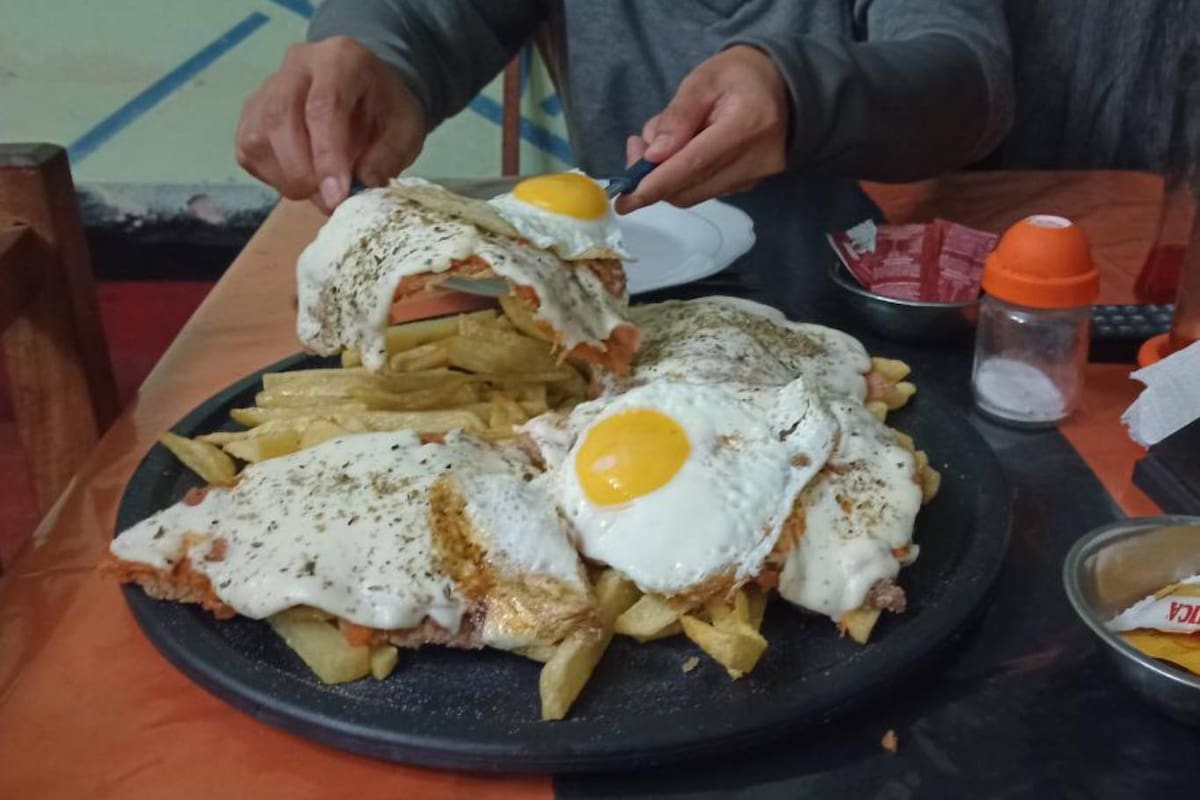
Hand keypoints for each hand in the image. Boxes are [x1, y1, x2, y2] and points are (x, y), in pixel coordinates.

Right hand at [235, 36, 425, 211]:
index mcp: (340, 60)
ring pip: (258, 137)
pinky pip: (249, 151)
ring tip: (320, 192)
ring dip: (287, 178)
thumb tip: (360, 185)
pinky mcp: (251, 115)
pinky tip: (302, 180)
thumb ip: (388, 156)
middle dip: (302, 171)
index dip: (327, 156)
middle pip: (280, 117)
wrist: (367, 93)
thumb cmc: (386, 110)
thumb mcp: (406, 130)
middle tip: (328, 202)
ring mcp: (267, 89)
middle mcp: (296, 67)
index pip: (323, 105)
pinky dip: (274, 177)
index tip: (336, 197)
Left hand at [617, 45, 787, 212]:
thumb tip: (652, 156)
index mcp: (747, 124)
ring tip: (659, 141)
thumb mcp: (703, 80)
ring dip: (667, 177)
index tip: (625, 199)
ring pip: (696, 193)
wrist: (787, 85)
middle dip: (653, 178)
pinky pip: (707, 189)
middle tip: (636, 147)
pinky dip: (685, 177)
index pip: (694, 164)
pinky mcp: (751, 184)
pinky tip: (681, 150)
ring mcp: (755, 177)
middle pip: (691, 188)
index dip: (656, 184)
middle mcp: (756, 160)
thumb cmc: (740, 74)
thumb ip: (677, 117)